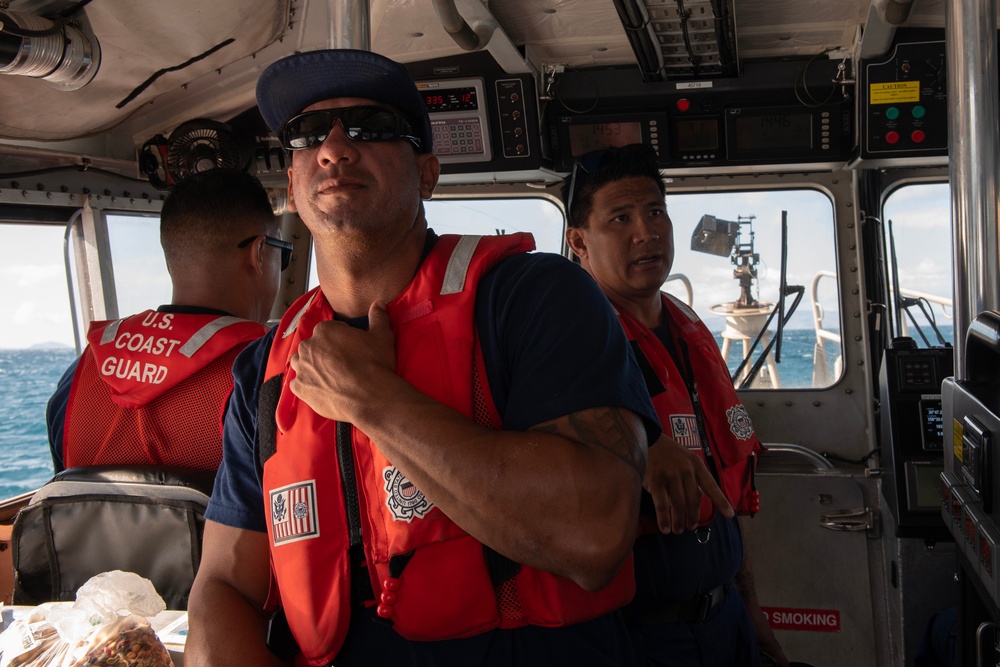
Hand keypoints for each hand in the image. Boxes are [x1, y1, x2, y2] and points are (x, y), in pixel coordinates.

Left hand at [289, 301, 395, 422]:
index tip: (350, 349)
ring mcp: (301, 368)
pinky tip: (321, 389)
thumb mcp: (382, 337)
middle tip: (341, 364)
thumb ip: (378, 317)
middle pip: (313, 346)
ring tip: (329, 376)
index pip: (328, 330)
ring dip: (311, 367)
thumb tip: (377, 303)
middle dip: (323, 352)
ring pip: (301, 363)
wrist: (369, 397)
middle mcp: (308, 346)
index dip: (340, 339)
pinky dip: (306, 385)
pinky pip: (297, 384)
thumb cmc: (375, 365)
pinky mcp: (299, 389)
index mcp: (324, 330)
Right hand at [644, 434, 732, 533]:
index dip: (721, 501)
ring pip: (678, 505)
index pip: (711, 486)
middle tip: (690, 527)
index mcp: (696, 465)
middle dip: (693, 517)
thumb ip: (694, 478)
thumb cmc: (669, 453)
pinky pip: (662, 504)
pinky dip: (664, 519)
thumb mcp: (687, 460)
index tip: (729, 515)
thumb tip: (698, 499)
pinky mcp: (655, 479)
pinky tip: (665, 528)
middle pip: (693, 500)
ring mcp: (671, 474)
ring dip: (679, 521)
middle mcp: (686, 469)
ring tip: (678, 530)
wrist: (648, 439)